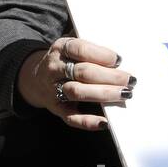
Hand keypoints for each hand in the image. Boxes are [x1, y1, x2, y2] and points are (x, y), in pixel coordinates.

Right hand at [17, 36, 133, 131]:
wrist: (37, 78)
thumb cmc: (66, 60)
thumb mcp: (71, 45)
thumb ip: (91, 45)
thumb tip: (119, 48)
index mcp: (61, 48)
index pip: (80, 49)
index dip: (101, 54)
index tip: (119, 59)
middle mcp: (55, 68)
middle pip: (83, 72)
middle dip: (109, 76)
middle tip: (130, 80)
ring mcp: (54, 89)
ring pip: (77, 92)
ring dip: (103, 94)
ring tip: (124, 94)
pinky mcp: (57, 108)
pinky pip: (71, 117)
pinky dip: (88, 121)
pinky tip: (104, 122)